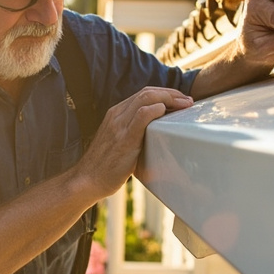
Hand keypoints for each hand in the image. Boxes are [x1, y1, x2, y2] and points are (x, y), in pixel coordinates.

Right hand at [73, 87, 193, 200]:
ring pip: (146, 98)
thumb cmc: (104, 167)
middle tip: (187, 100)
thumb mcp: (117, 143)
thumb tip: (153, 136)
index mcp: (115, 114)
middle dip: (171, 93)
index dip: (164, 93)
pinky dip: (157, 110)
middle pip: (147, 92)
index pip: (142, 94)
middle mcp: (116, 115)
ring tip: (185, 105)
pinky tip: (167, 113)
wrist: (86, 181)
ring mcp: (119, 125)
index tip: (179, 100)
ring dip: (170, 99)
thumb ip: (132, 134)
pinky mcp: (124, 138)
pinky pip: (143, 115)